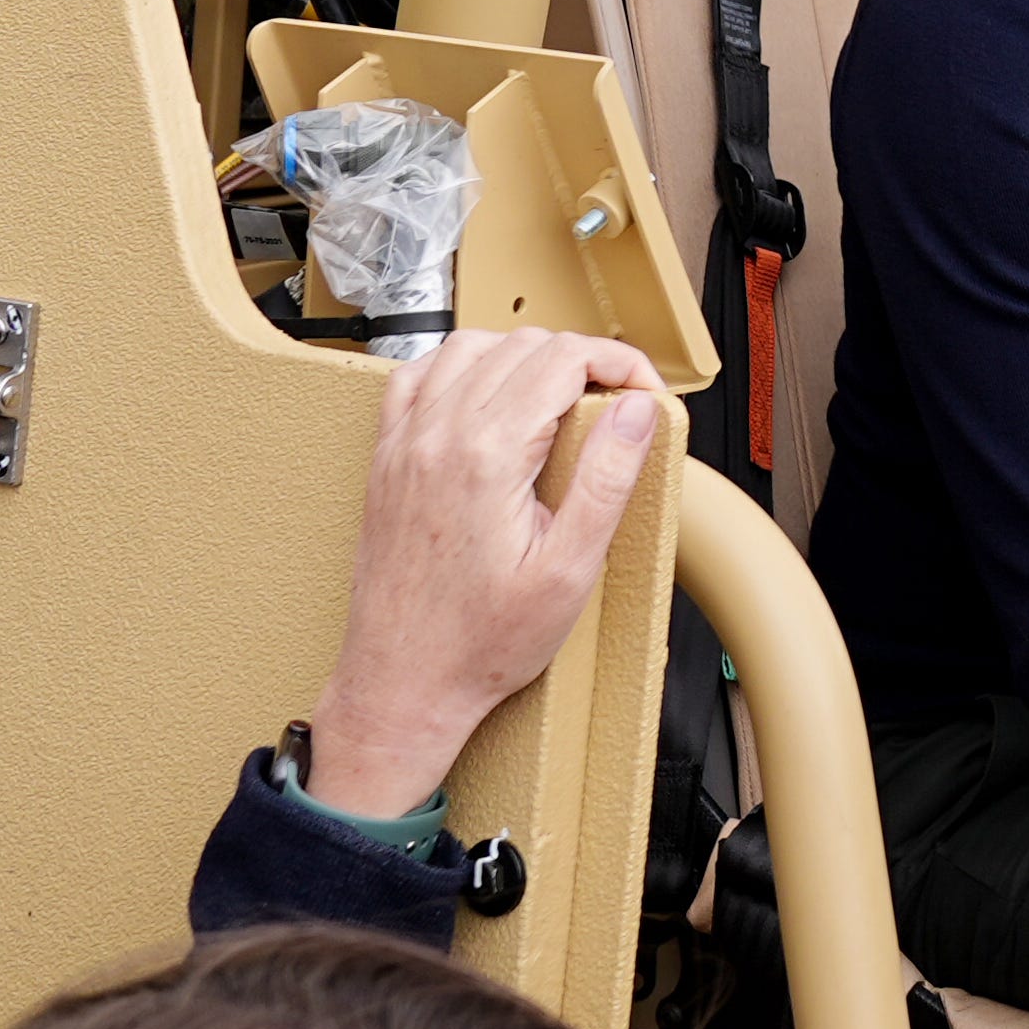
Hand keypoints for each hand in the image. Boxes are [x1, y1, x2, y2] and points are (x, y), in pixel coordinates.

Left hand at [304, 329, 664, 818]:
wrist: (404, 682)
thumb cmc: (480, 643)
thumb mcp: (569, 571)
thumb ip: (606, 479)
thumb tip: (636, 410)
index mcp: (488, 455)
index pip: (564, 359)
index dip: (618, 362)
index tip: (642, 391)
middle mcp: (439, 436)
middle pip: (523, 346)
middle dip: (581, 360)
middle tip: (613, 403)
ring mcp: (406, 444)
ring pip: (469, 347)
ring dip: (522, 356)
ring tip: (557, 398)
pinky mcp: (386, 459)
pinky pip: (415, 376)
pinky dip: (457, 366)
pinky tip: (483, 394)